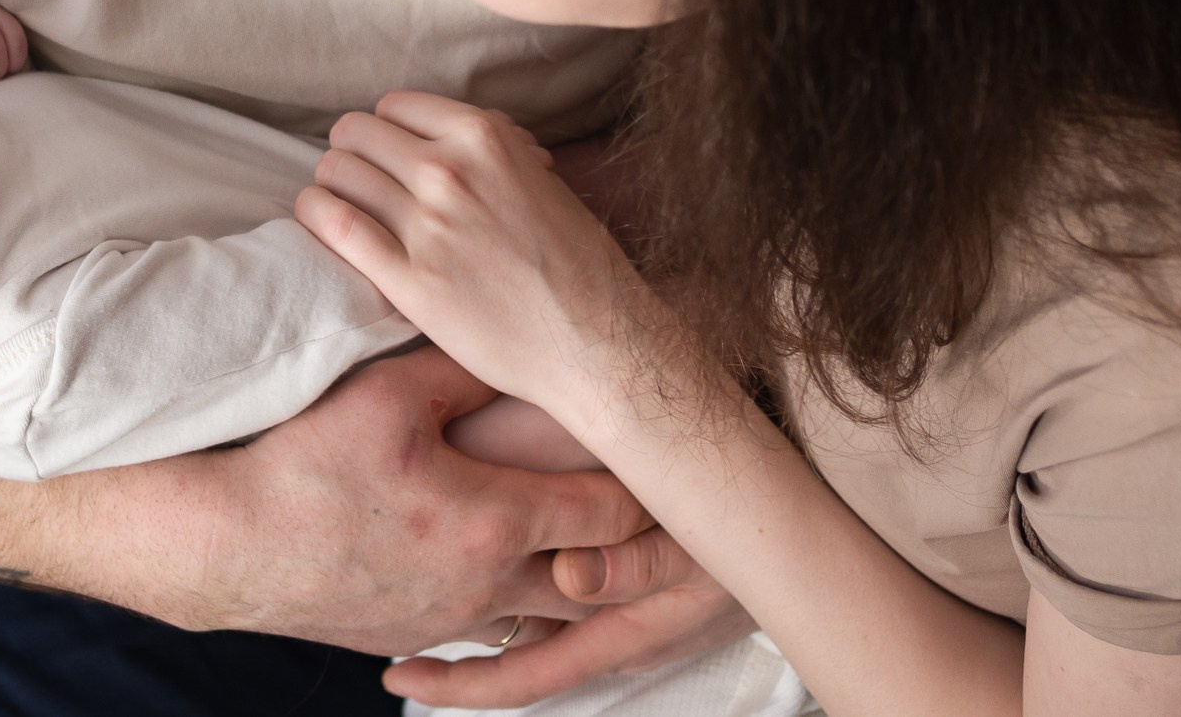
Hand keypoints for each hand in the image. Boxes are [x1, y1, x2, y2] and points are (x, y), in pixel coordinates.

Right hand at [197, 346, 650, 652]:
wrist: (224, 544)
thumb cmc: (305, 462)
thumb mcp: (389, 392)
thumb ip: (466, 368)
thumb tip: (512, 346)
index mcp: (495, 522)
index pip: (611, 514)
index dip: (647, 487)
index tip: (660, 460)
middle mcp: (486, 586)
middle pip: (596, 581)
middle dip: (633, 553)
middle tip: (658, 516)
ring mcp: (448, 621)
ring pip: (547, 620)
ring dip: (574, 586)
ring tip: (591, 547)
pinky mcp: (408, 637)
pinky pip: (487, 633)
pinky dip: (511, 607)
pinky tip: (503, 573)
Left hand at [297, 91, 638, 416]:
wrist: (597, 342)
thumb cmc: (577, 264)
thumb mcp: (541, 180)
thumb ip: (493, 149)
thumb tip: (454, 132)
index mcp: (484, 138)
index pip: (395, 106)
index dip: (387, 130)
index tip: (388, 153)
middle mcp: (450, 171)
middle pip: (357, 133)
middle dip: (353, 151)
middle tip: (359, 178)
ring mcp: (427, 225)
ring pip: (338, 172)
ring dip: (331, 183)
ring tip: (340, 202)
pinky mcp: (410, 281)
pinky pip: (336, 225)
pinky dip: (316, 214)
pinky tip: (320, 219)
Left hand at [387, 533, 759, 706]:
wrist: (793, 494)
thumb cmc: (746, 510)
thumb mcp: (697, 537)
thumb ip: (637, 561)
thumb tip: (568, 578)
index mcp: (626, 631)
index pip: (530, 675)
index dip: (462, 686)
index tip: (396, 677)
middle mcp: (618, 628)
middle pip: (522, 657)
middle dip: (457, 659)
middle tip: (386, 657)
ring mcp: (622, 604)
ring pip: (536, 627)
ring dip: (480, 624)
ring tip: (410, 619)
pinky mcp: (626, 575)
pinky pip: (560, 596)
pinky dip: (515, 590)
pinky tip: (479, 565)